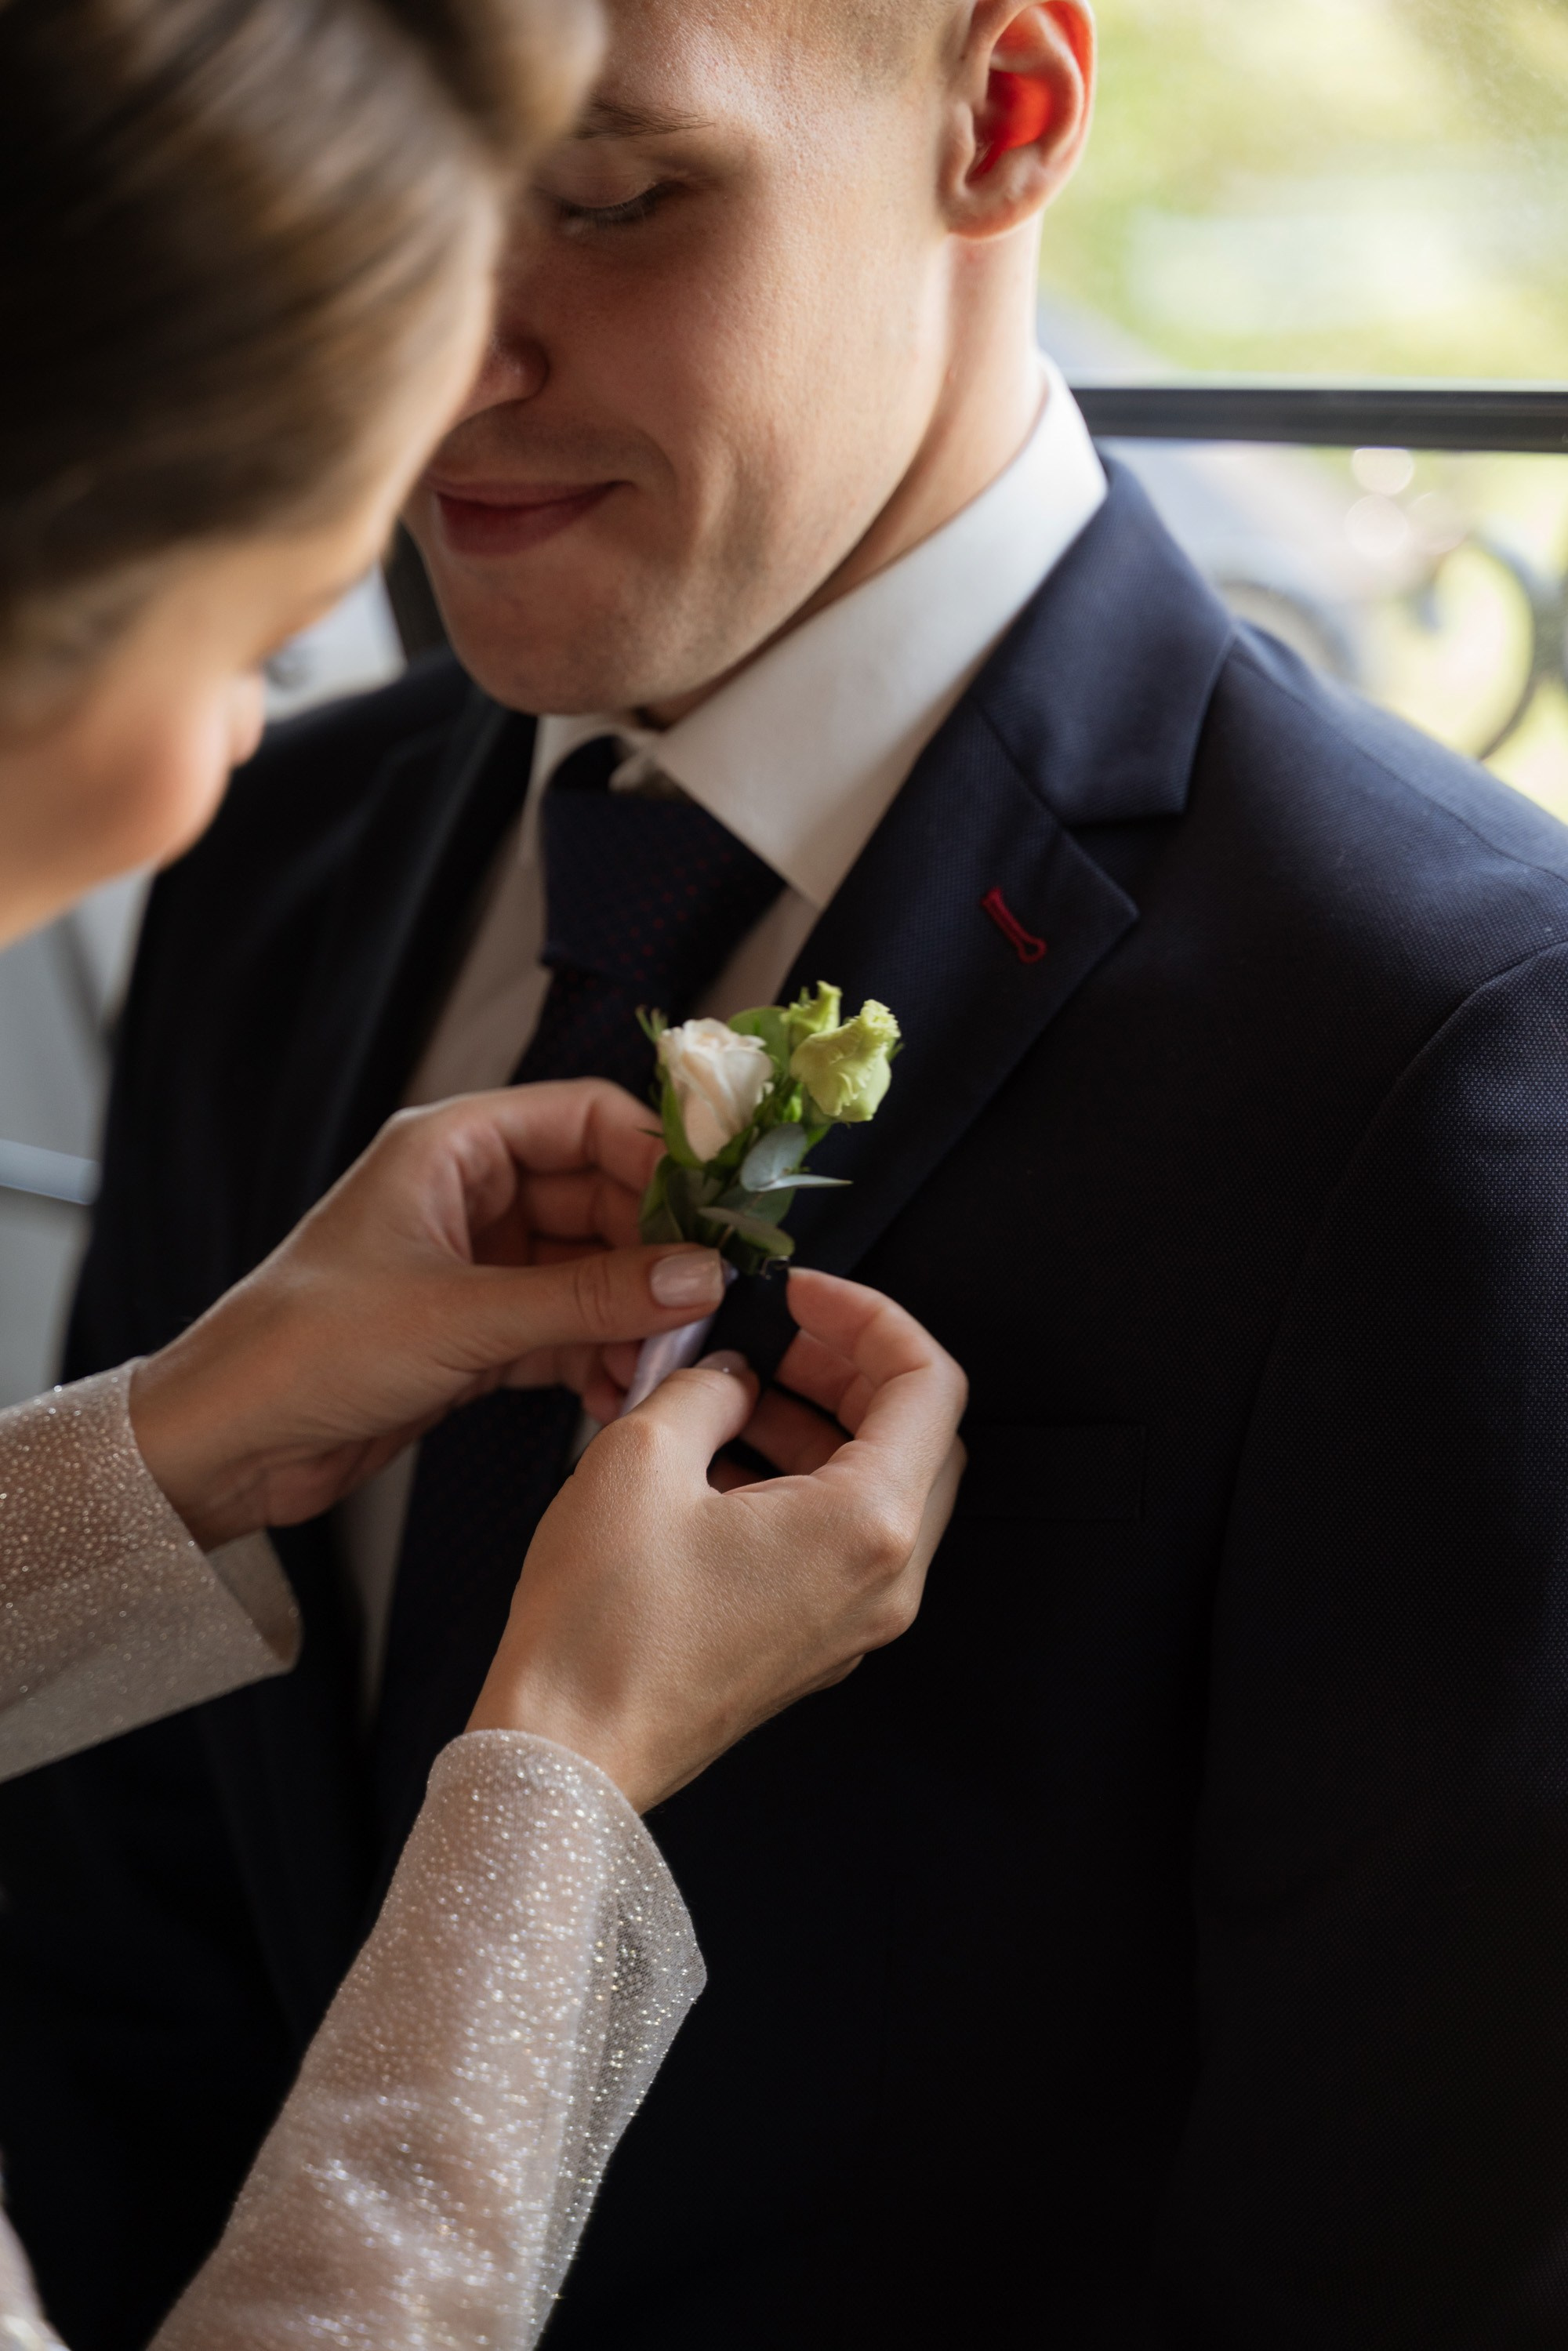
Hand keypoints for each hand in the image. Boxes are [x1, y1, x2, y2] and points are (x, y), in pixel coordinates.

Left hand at [130, 1080, 725, 1548]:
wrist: (223, 1445)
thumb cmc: (305, 1350)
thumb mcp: (461, 1318)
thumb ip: (588, 1297)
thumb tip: (700, 1277)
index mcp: (451, 1147)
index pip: (587, 1117)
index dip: (661, 1155)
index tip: (720, 1209)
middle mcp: (468, 1194)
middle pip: (603, 1195)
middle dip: (658, 1250)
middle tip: (712, 1300)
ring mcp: (476, 1264)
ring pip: (591, 1268)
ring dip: (634, 1313)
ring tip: (668, 1362)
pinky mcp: (476, 1331)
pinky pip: (566, 1325)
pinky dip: (599, 1354)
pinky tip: (622, 1391)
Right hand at [468, 1269, 967, 1809]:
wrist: (567, 1754)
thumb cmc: (602, 1628)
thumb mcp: (640, 1457)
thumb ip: (705, 1386)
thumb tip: (729, 1374)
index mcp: (867, 1525)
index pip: (927, 1382)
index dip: (870, 1316)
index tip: (804, 1295)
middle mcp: (884, 1579)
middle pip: (919, 1435)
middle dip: (850, 1369)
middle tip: (777, 1336)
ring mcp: (856, 1620)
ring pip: (881, 1488)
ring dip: (820, 1423)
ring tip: (732, 1395)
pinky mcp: (817, 1643)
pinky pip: (841, 1539)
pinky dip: (801, 1480)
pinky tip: (721, 1460)